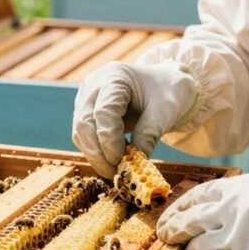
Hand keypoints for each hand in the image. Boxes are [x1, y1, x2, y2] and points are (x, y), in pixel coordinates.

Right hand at [72, 61, 197, 177]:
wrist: (166, 84)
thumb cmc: (168, 92)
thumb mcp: (166, 111)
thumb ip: (149, 133)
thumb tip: (135, 164)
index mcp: (115, 76)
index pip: (103, 111)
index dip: (109, 139)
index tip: (120, 160)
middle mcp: (95, 84)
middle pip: (84, 122)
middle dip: (98, 152)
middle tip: (115, 173)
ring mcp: (87, 97)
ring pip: (80, 131)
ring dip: (95, 155)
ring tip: (116, 170)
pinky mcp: (86, 110)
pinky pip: (84, 135)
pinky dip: (96, 151)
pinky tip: (112, 160)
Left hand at [157, 173, 248, 249]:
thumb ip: (237, 197)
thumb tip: (198, 211)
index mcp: (243, 187)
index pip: (197, 196)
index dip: (178, 209)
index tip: (168, 219)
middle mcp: (239, 208)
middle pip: (189, 223)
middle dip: (173, 232)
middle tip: (167, 238)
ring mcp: (243, 238)